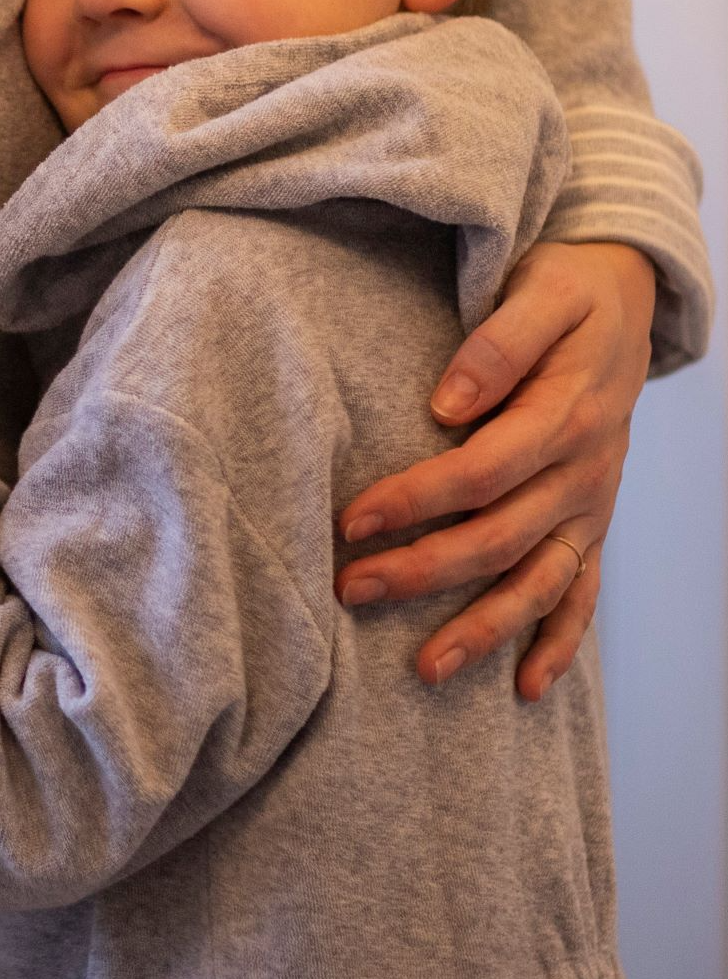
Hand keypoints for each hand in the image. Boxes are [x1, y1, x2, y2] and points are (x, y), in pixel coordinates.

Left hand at [334, 241, 654, 699]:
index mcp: (564, 417)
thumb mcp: (540, 293)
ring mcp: (591, 504)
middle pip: (498, 538)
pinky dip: (559, 642)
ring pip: (538, 582)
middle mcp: (583, 472)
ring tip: (426, 670)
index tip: (352, 520)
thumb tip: (446, 402)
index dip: (415, 501)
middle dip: (423, 572)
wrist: (627, 297)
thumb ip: (497, 345)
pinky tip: (527, 688)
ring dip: (484, 629)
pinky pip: (584, 592)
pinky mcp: (593, 520)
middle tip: (351, 591)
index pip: (479, 473)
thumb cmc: (568, 290)